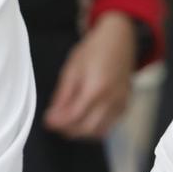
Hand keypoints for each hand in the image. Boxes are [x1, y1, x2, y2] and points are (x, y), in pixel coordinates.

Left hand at [44, 14, 138, 139]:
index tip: (48, 122)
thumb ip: (62, 96)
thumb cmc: (95, 50)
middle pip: (86, 129)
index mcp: (96, 88)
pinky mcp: (125, 105)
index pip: (74, 117)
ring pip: (98, 132)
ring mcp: (120, 103)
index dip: (58, 123)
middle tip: (56, 123)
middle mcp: (111, 99)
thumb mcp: (71, 69)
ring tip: (69, 122)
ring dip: (81, 132)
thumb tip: (52, 116)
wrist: (119, 39)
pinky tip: (85, 119)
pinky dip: (95, 128)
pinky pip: (109, 125)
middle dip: (67, 130)